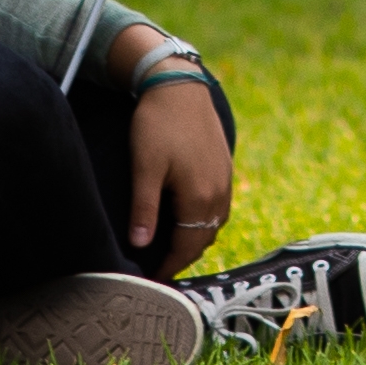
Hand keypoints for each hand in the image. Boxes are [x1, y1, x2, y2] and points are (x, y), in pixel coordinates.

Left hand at [124, 73, 234, 275]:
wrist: (180, 85)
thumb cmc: (158, 125)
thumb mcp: (144, 168)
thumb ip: (144, 210)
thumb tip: (140, 246)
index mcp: (200, 198)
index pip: (186, 247)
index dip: (169, 266)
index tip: (152, 279)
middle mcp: (218, 193)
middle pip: (202, 239)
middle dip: (182, 256)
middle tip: (158, 267)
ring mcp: (225, 179)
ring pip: (212, 224)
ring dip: (194, 238)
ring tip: (170, 245)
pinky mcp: (224, 166)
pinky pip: (217, 206)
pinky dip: (202, 220)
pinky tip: (185, 215)